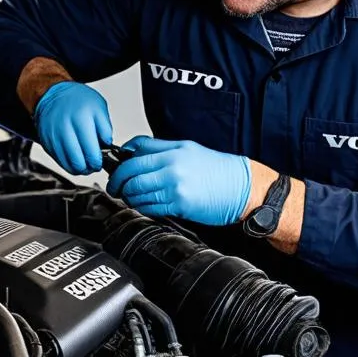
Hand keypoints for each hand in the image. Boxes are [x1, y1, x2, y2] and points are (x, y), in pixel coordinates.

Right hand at [33, 81, 112, 174]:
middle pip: (78, 162)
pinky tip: (74, 158)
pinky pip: (58, 161)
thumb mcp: (99, 106)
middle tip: (93, 165)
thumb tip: (107, 146)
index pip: (91, 152)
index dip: (97, 162)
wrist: (53, 94)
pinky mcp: (46, 142)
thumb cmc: (77, 99)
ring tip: (85, 164)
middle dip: (88, 168)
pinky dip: (68, 164)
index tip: (100, 162)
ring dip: (78, 169)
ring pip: (67, 164)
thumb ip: (106, 128)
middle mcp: (65, 128)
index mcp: (81, 119)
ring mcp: (54, 136)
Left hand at [107, 136, 251, 225]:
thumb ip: (159, 149)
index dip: (120, 165)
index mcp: (173, 151)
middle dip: (118, 183)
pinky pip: (150, 207)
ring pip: (137, 193)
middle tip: (115, 187)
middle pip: (131, 174)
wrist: (242, 187)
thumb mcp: (187, 149)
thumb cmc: (218, 169)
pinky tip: (143, 205)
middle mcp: (172, 167)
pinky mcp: (179, 205)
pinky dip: (141, 207)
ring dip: (128, 197)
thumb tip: (133, 151)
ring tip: (129, 197)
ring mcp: (175, 187)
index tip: (116, 170)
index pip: (135, 155)